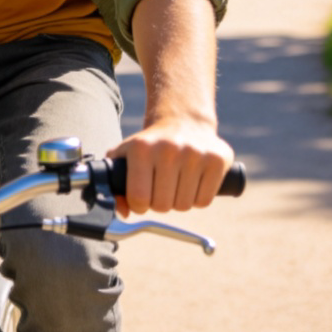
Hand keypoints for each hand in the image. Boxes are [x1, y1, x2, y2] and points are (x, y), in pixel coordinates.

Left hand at [108, 117, 233, 217]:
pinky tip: (192, 181)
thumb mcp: (125, 155)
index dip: (139, 204)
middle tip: (160, 187)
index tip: (142, 196)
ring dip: (179, 200)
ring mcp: (195, 153)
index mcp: (141, 148)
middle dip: (159, 202)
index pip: (139, 198)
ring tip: (176, 181)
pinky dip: (197, 198)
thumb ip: (114, 183)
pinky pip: (203, 201)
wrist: (182, 120)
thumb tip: (122, 211)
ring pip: (184, 205)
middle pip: (162, 206)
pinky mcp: (217, 159)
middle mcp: (168, 149)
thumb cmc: (150, 144)